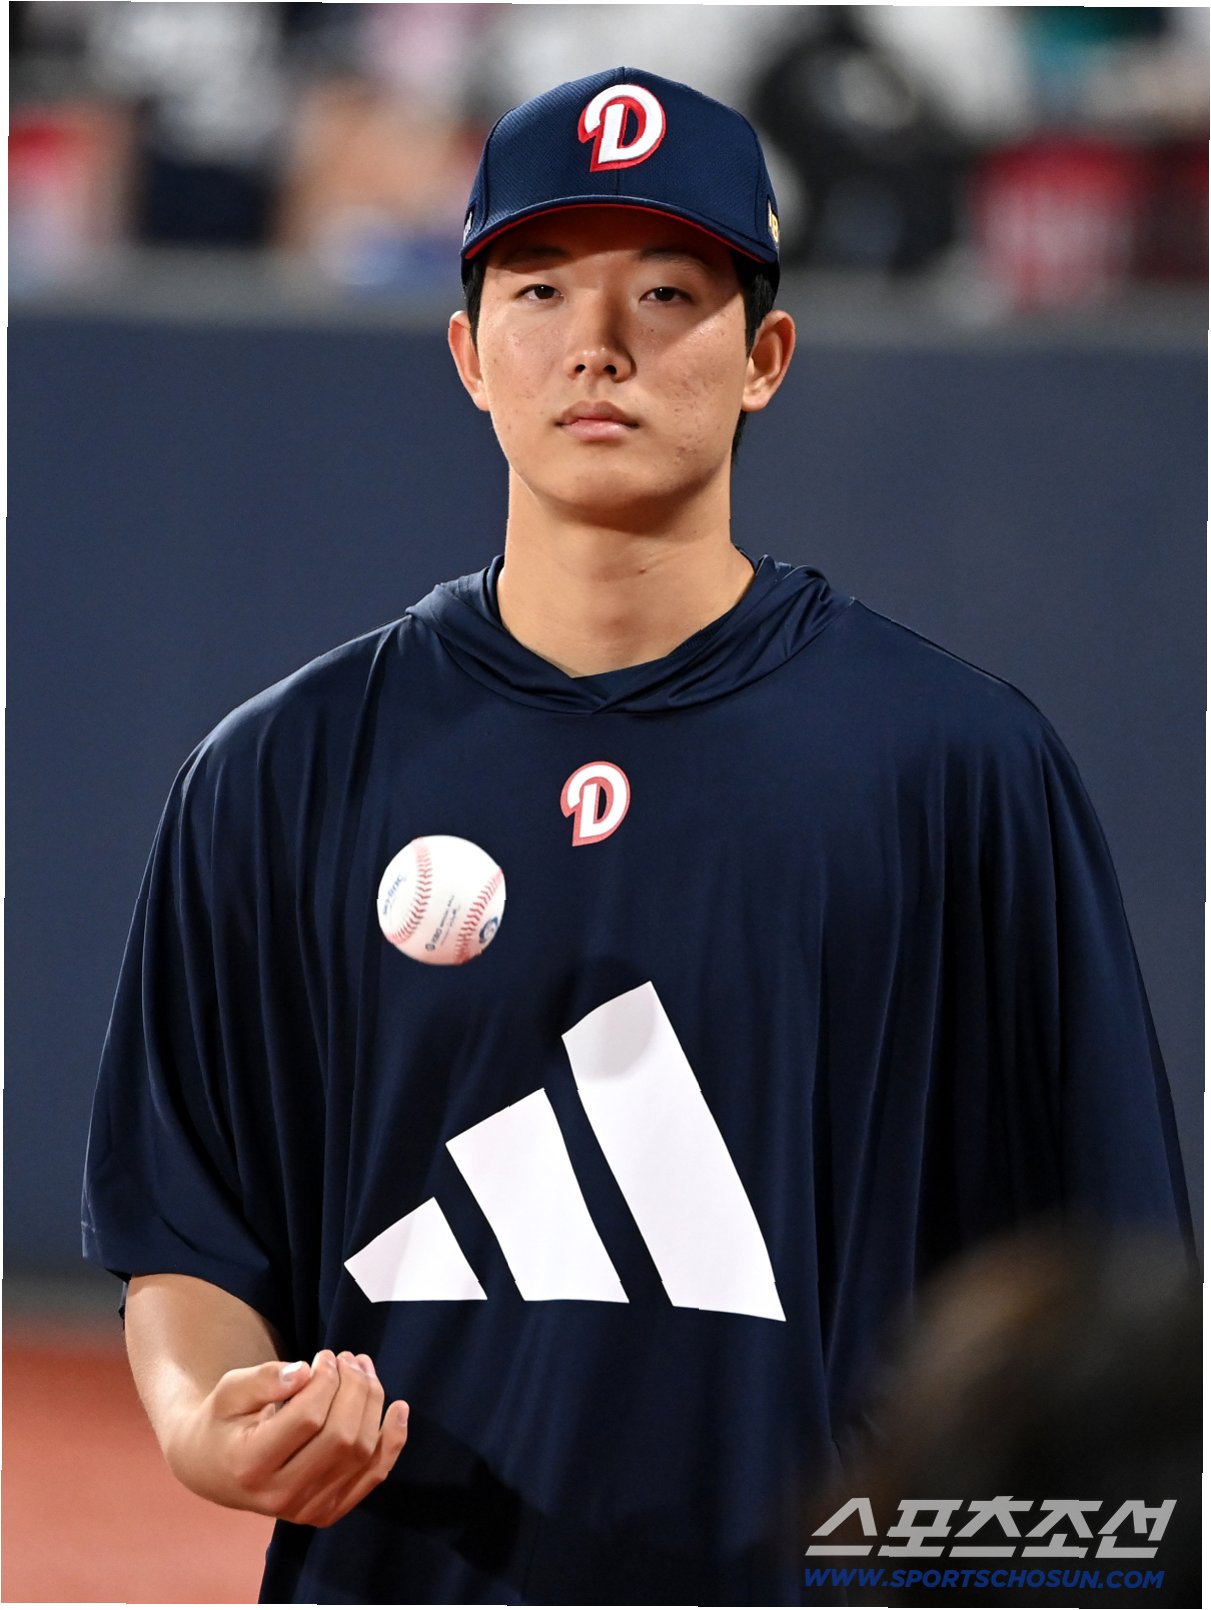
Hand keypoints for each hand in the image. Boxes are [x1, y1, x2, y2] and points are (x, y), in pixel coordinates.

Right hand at [163, 1349, 409, 1526]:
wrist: (214, 1468)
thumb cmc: (223, 1420)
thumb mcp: (229, 1391)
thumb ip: (263, 1379)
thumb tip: (304, 1371)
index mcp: (250, 1466)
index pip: (308, 1418)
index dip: (326, 1380)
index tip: (324, 1355)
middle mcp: (279, 1497)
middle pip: (342, 1437)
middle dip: (354, 1387)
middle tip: (347, 1358)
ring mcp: (306, 1510)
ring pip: (362, 1453)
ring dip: (373, 1403)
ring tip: (363, 1370)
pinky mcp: (327, 1511)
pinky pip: (372, 1477)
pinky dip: (392, 1442)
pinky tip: (398, 1409)